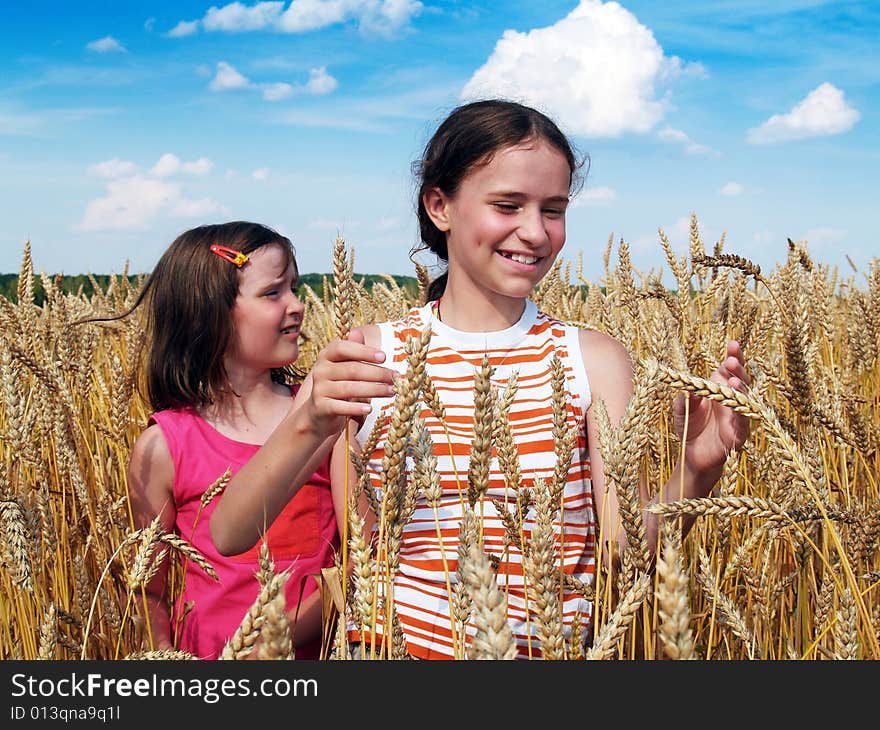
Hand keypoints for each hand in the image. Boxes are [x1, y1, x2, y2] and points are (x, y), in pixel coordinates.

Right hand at [303, 330, 396, 436]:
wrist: (319, 411)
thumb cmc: (338, 383)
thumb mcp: (344, 364)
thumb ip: (353, 349)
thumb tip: (358, 332)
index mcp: (327, 355)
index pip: (343, 348)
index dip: (364, 351)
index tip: (384, 357)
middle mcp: (321, 370)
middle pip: (352, 369)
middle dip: (377, 373)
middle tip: (396, 378)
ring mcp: (320, 389)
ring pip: (350, 388)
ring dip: (374, 390)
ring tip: (392, 391)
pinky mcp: (321, 407)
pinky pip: (341, 407)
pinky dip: (356, 408)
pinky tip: (370, 409)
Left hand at [673, 341, 750, 477]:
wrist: (692, 455)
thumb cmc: (689, 426)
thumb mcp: (682, 408)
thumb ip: (686, 396)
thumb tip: (691, 388)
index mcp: (718, 387)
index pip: (728, 369)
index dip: (733, 356)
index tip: (733, 344)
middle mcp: (731, 398)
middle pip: (740, 379)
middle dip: (737, 369)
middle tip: (731, 361)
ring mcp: (737, 415)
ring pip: (744, 398)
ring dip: (740, 389)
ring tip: (732, 380)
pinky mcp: (739, 434)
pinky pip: (743, 421)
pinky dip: (742, 412)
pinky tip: (739, 403)